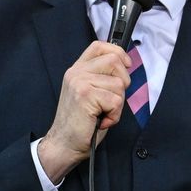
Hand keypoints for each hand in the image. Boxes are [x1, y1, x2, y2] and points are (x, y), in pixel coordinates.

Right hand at [38, 41, 130, 182]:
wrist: (64, 144)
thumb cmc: (81, 123)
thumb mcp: (90, 93)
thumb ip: (101, 77)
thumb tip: (125, 65)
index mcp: (77, 70)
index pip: (99, 46)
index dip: (118, 52)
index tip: (126, 65)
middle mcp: (76, 72)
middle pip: (115, 61)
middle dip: (122, 83)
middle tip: (111, 101)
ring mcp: (80, 82)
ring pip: (119, 84)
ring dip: (118, 104)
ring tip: (103, 113)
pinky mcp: (85, 95)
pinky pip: (116, 100)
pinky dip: (115, 115)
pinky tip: (102, 121)